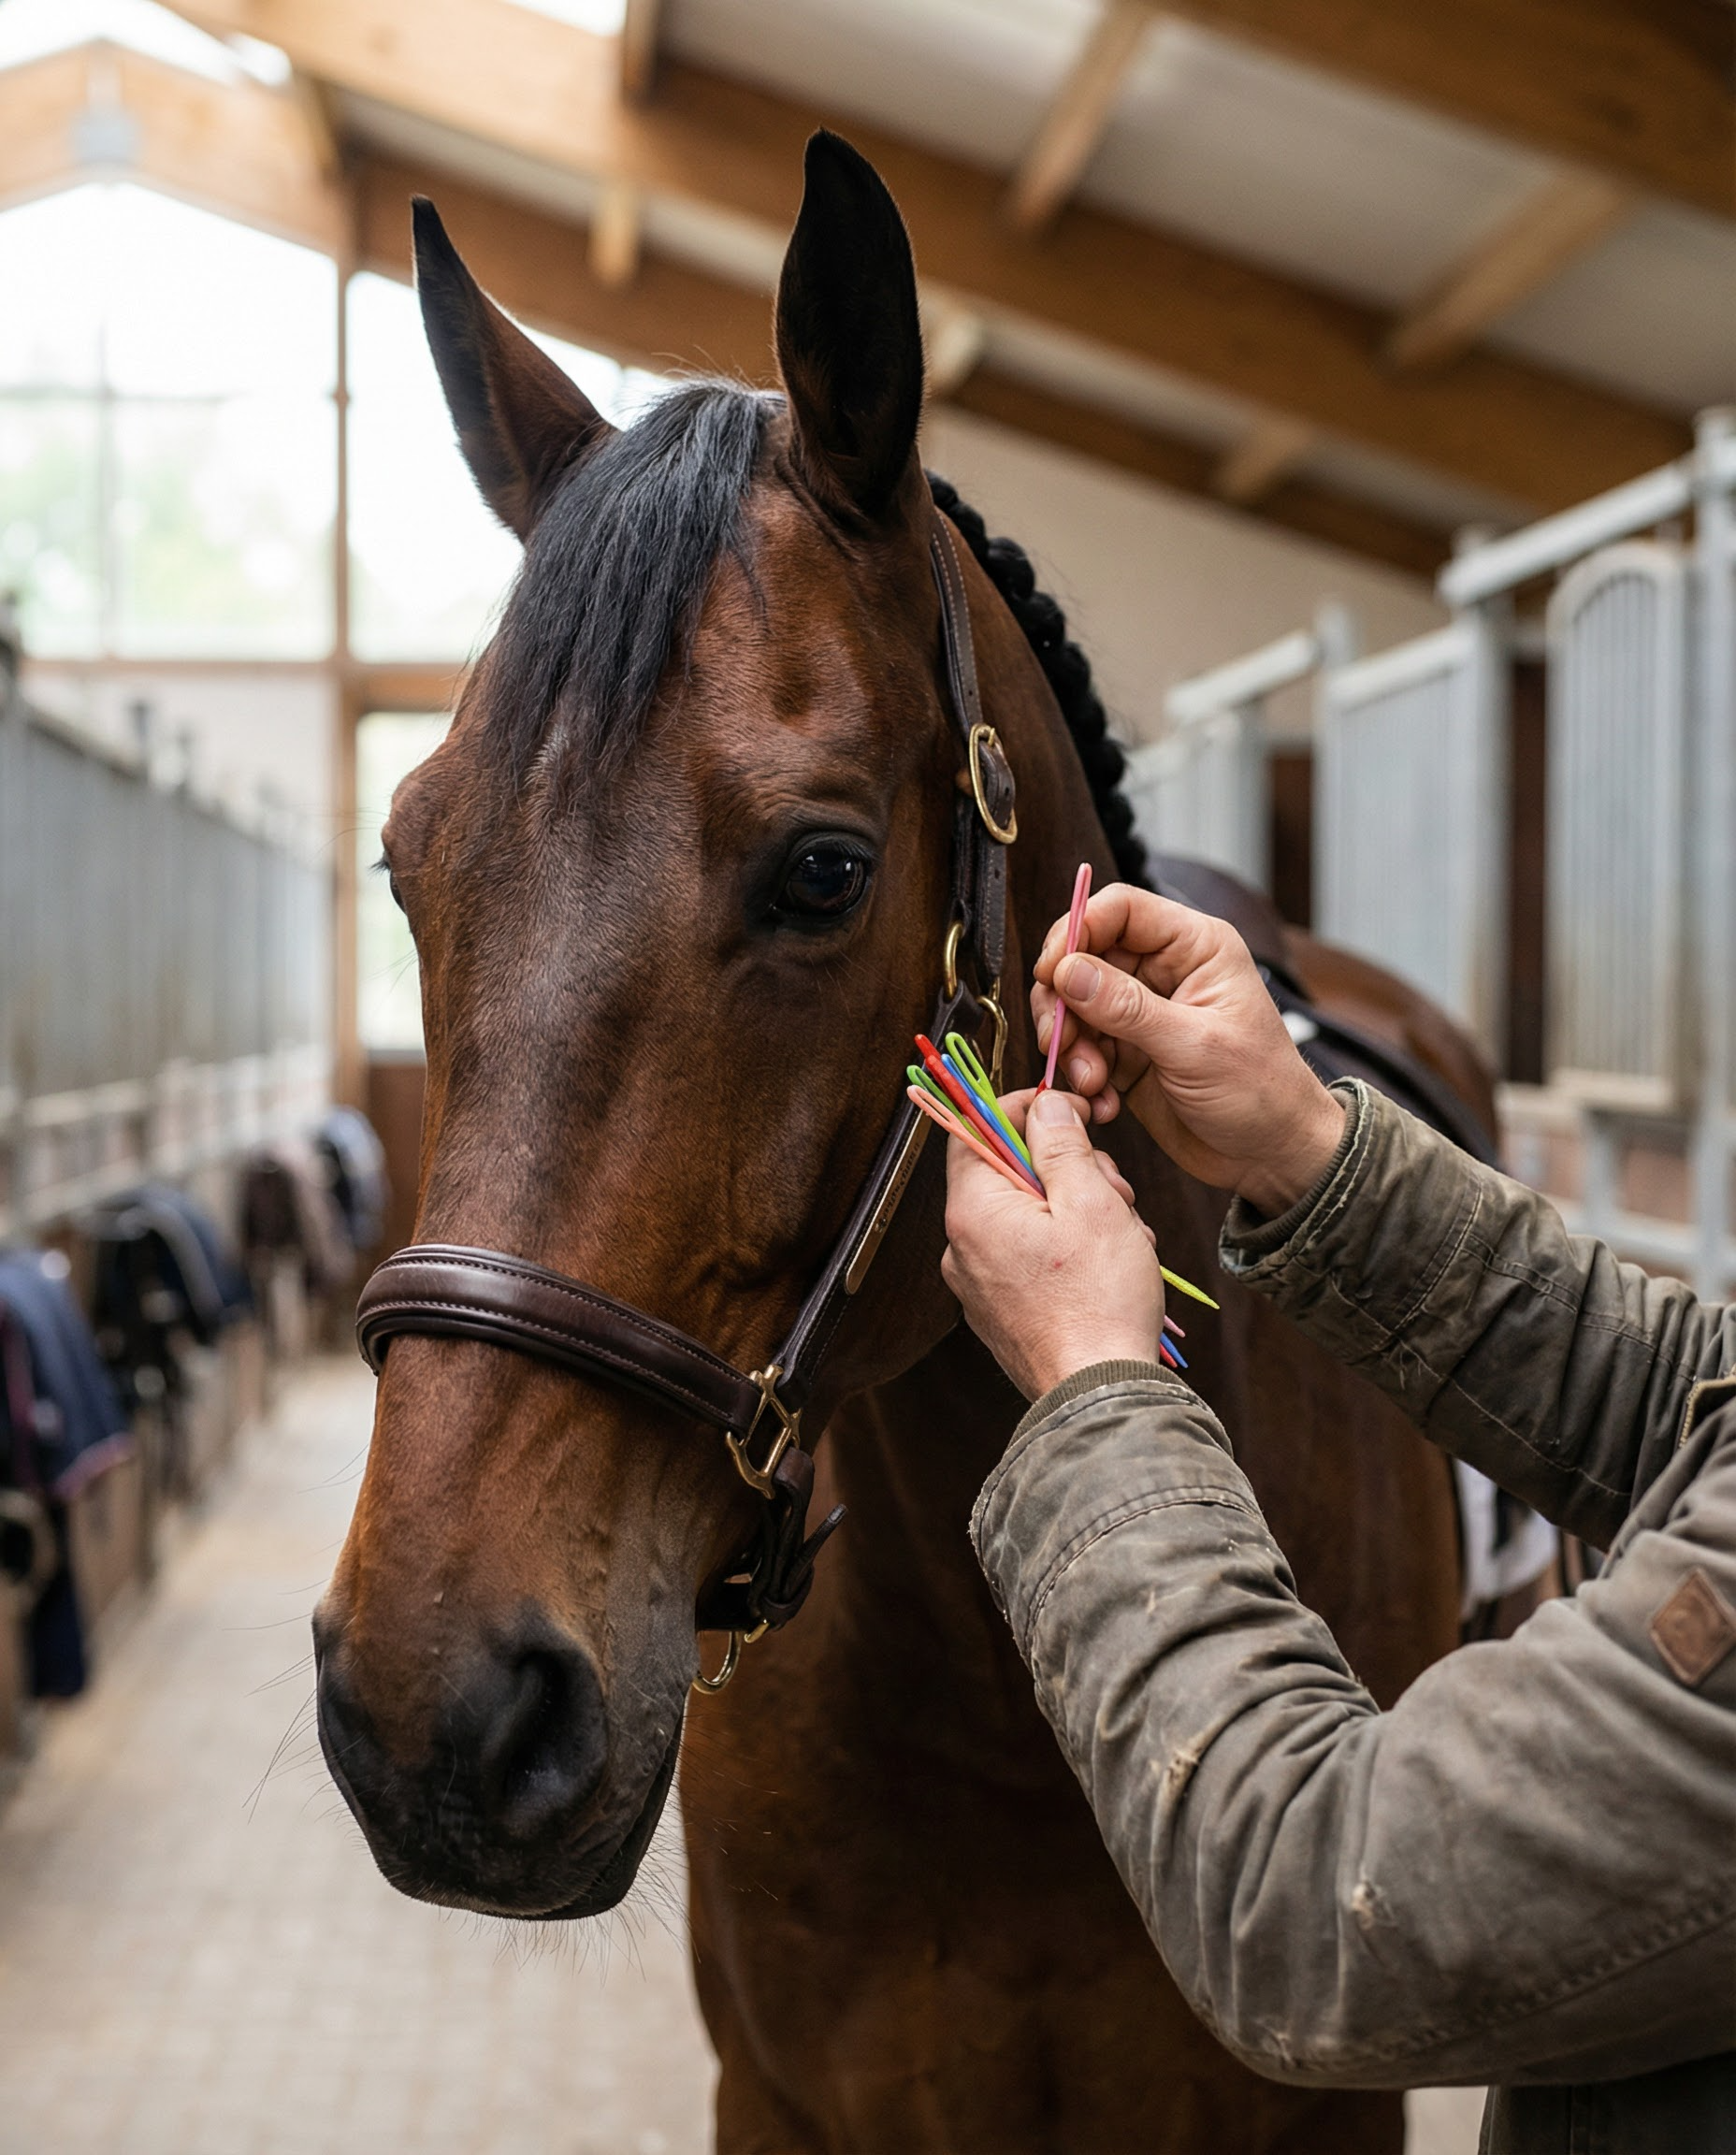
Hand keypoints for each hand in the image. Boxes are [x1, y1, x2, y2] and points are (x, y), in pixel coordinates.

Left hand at [941, 1088, 1164, 1402]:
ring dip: (1079, 1211)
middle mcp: (961, 1246)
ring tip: (1122, 1238)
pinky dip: (1069, 1249)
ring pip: (1029, 1215)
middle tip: (1114, 1192)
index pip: (975, 1128)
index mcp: (973, 1211)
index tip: (1072, 1111)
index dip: (1024, 1108)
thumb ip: (1062, 1144)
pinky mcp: (1001, 1312)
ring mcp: (979, 1283)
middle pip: (1011, 1172)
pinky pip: (1031, 1256)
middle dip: (1068, 1170)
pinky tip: (1108, 1266)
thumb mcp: (1090, 1202)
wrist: (1099, 1396)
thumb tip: (1044, 1105)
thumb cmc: (1098, 1300)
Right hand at [1032, 885, 1345, 1216]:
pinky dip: (1081, 1075)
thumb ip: (1127, 1008)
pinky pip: (1081, 1048)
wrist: (1272, 1155)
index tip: (1051, 972)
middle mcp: (1165, 971)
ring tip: (1091, 1081)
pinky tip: (1104, 1103)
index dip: (1077, 930)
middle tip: (1060, 1039)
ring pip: (1075, 1005)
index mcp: (1195, 948)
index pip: (1120, 909)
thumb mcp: (1194, 1046)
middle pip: (1085, 956)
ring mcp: (1142, 1012)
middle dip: (1064, 999)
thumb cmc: (1261, 1092)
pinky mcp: (1127, 1052)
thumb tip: (1068, 971)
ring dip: (1070, 1044)